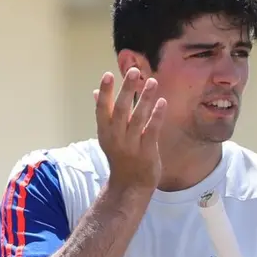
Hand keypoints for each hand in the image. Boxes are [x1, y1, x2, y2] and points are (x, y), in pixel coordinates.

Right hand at [94, 68, 166, 192]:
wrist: (130, 186)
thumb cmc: (121, 156)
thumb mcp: (108, 136)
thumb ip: (105, 114)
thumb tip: (95, 92)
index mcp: (105, 132)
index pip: (102, 109)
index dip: (105, 92)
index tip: (107, 74)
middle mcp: (116, 138)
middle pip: (120, 110)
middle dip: (126, 90)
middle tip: (133, 71)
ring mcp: (131, 145)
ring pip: (138, 118)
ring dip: (145, 98)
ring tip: (152, 81)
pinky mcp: (147, 152)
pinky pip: (152, 131)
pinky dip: (156, 116)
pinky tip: (162, 102)